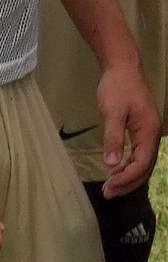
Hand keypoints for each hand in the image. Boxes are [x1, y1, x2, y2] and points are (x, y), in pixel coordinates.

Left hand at [97, 60, 161, 197]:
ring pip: (143, 162)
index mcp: (149, 133)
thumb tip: (112, 163)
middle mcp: (153, 135)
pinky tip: (117, 168)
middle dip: (128, 182)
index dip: (126, 178)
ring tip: (111, 185)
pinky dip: (129, 164)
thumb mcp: (112, 112)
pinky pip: (140, 153)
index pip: (141, 164)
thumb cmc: (117, 88)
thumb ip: (113, 138)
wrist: (123, 68)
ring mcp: (149, 132)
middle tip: (108, 193)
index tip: (109, 187)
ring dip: (128, 175)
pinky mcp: (143, 129)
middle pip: (145, 167)